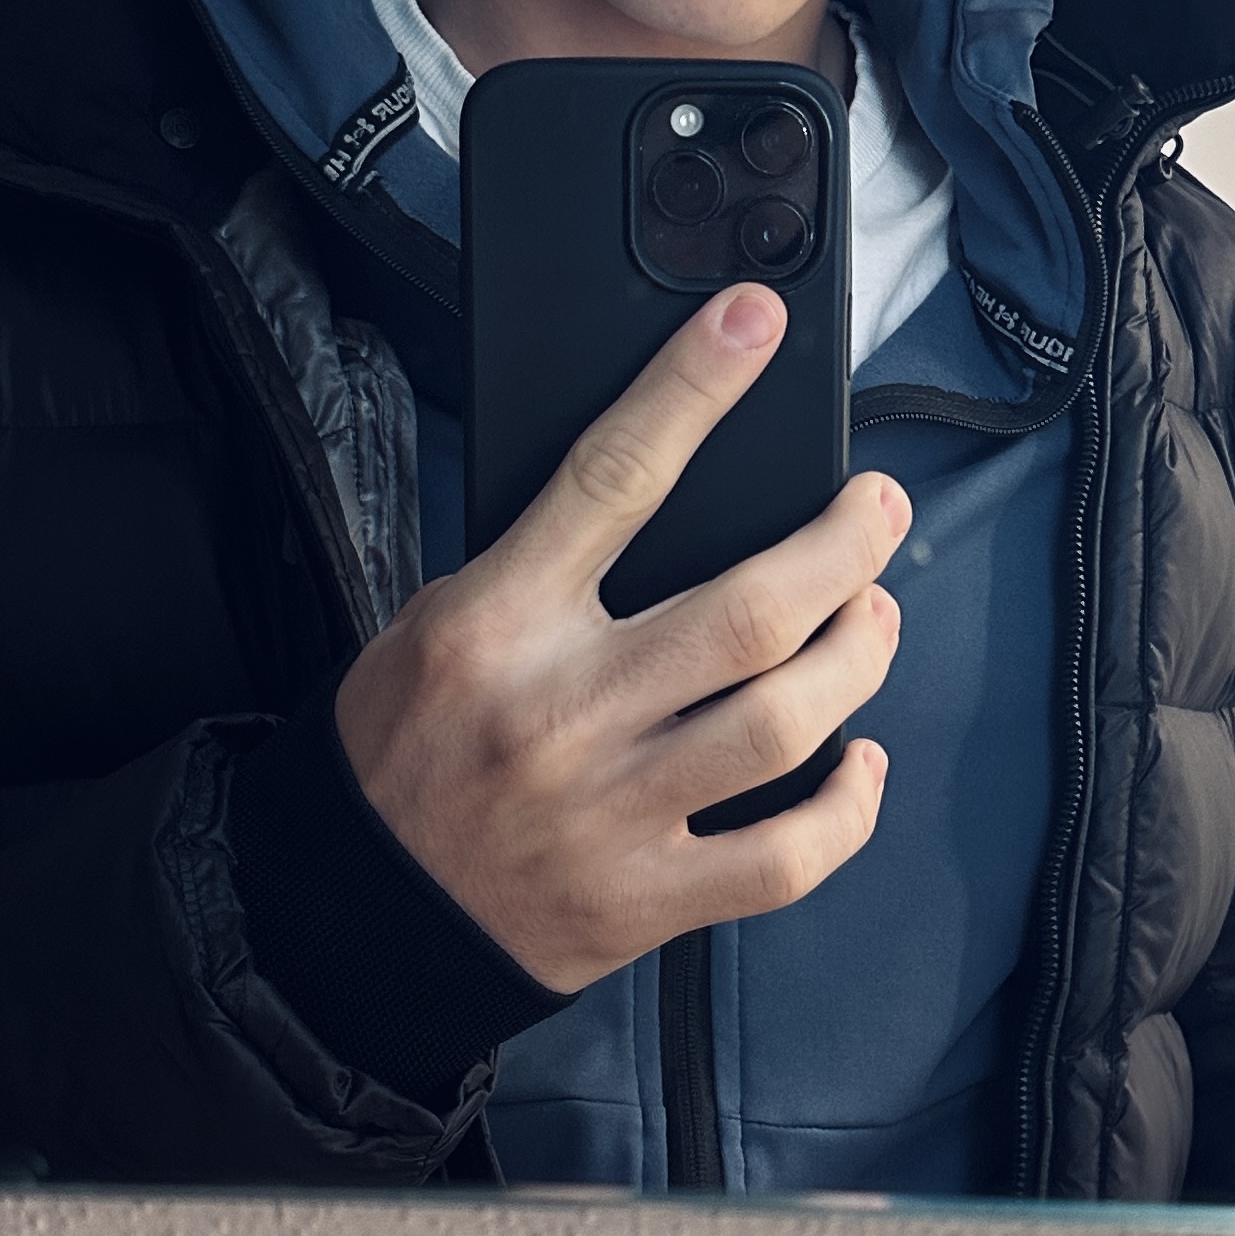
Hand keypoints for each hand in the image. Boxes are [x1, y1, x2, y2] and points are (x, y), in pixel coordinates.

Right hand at [332, 284, 904, 991]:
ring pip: (783, 722)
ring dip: (856, 655)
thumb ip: (543, 564)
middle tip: (878, 508)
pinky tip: (860, 760)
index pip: (614, 477)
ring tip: (872, 615)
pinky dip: (847, 807)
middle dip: (843, 544)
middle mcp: (560, 713)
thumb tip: (672, 483)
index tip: (755, 324)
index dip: (695, 388)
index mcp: (495, 624)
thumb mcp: (436, 621)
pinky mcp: (644, 899)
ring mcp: (610, 813)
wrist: (355, 911)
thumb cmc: (402, 751)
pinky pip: (785, 859)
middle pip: (748, 611)